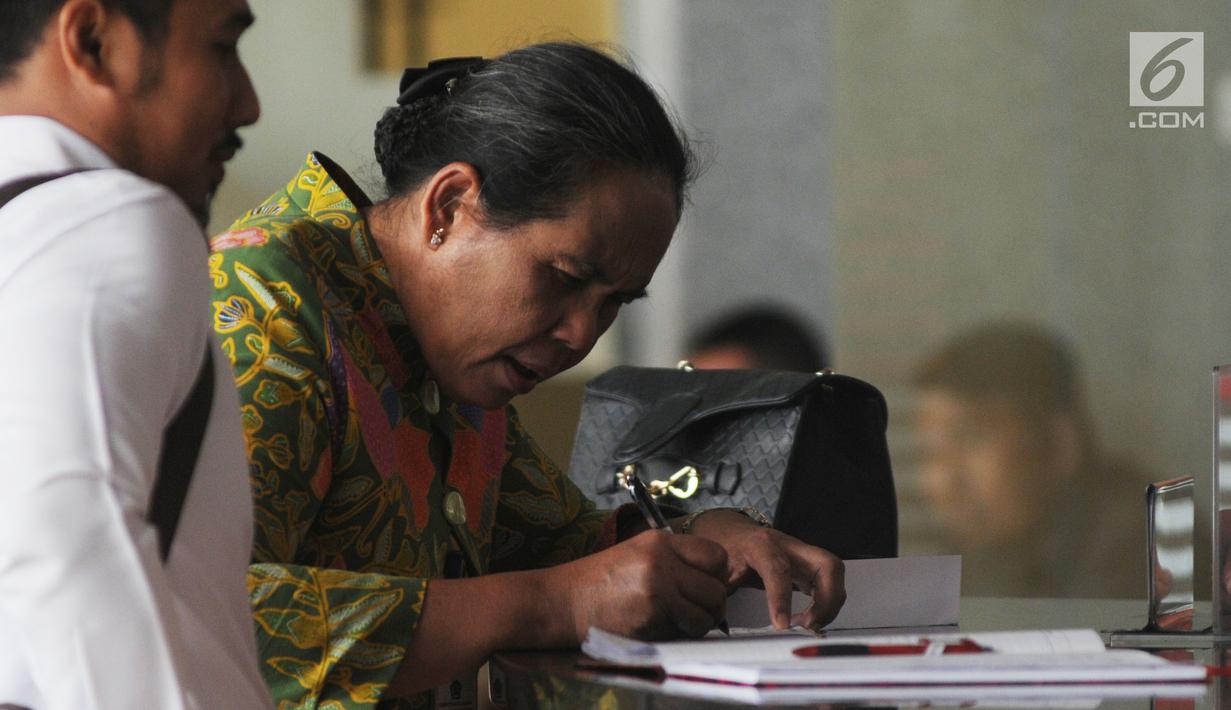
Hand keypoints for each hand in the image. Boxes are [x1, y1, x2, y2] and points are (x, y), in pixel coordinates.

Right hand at [551, 530, 728, 641]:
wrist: (562, 601)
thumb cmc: (597, 583)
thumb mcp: (636, 554)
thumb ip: (672, 561)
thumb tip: (710, 582)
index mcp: (660, 541)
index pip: (716, 555)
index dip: (716, 575)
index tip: (705, 586)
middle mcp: (663, 561)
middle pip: (716, 588)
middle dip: (712, 605)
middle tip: (697, 612)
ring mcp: (659, 588)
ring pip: (706, 613)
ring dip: (698, 624)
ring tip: (680, 623)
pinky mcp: (652, 615)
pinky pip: (684, 631)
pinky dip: (678, 635)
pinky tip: (659, 628)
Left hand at [685, 510, 845, 630]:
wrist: (732, 532)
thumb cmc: (726, 549)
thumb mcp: (717, 569)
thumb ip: (720, 592)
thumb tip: (720, 621)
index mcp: (761, 545)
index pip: (778, 569)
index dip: (782, 598)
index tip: (782, 625)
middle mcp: (788, 546)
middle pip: (827, 565)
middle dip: (828, 599)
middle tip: (809, 625)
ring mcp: (802, 554)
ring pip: (834, 574)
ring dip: (829, 604)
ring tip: (807, 625)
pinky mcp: (808, 565)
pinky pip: (829, 582)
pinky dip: (826, 603)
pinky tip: (809, 618)